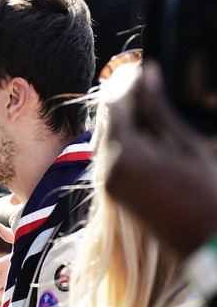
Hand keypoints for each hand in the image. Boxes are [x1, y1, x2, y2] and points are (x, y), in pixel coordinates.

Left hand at [105, 61, 216, 255]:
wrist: (202, 240)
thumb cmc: (204, 193)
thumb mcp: (184, 144)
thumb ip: (158, 109)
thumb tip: (146, 73)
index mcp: (126, 153)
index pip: (116, 104)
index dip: (126, 81)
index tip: (139, 65)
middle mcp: (108, 167)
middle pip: (104, 118)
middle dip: (118, 95)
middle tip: (138, 76)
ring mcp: (106, 181)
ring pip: (102, 135)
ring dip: (117, 114)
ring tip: (139, 96)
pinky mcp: (111, 190)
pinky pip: (106, 153)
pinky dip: (117, 135)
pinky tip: (136, 125)